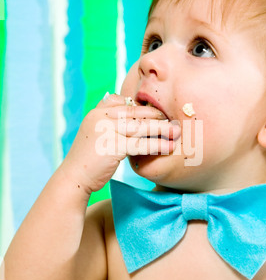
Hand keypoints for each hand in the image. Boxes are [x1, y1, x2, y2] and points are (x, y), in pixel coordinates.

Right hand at [61, 93, 180, 194]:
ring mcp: (106, 130)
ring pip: (141, 126)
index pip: (123, 101)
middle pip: (135, 112)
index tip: (157, 112)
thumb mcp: (96, 135)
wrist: (74, 178)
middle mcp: (100, 117)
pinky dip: (157, 145)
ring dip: (162, 128)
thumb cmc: (88, 160)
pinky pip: (141, 143)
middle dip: (156, 115)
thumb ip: (110, 124)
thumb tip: (132, 119)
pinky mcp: (113, 146)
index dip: (142, 106)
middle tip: (173, 119)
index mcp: (96, 112)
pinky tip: (168, 147)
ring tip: (177, 132)